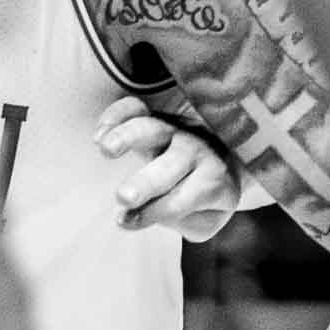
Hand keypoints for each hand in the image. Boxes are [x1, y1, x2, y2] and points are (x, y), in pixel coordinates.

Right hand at [93, 96, 240, 241]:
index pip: (183, 199)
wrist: (230, 156)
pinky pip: (137, 108)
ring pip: (153, 128)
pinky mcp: (158, 113)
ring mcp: (177, 129)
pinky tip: (99, 135)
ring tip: (106, 149)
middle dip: (146, 181)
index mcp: (214, 180)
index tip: (126, 221)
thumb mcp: (206, 219)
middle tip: (123, 196)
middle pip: (172, 163)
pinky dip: (117, 115)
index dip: (154, 212)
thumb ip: (182, 221)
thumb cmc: (209, 195)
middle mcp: (196, 151)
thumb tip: (142, 215)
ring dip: (128, 136)